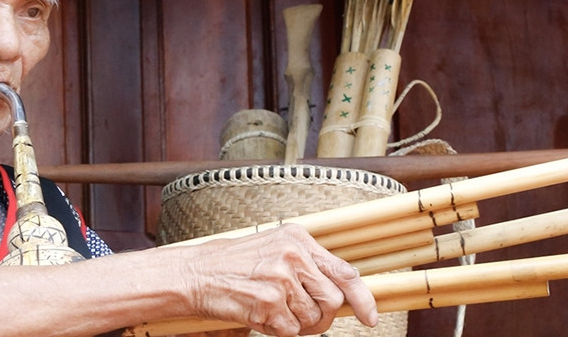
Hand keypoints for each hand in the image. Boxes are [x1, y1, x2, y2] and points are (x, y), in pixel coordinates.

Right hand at [181, 224, 377, 336]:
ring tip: (274, 311)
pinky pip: (291, 331)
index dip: (363, 298)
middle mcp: (292, 256)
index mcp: (298, 239)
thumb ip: (308, 265)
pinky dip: (279, 331)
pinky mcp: (267, 303)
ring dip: (298, 324)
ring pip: (313, 319)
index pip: (344, 271)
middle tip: (303, 317)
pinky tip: (262, 316)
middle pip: (332, 300)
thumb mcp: (275, 249)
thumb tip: (341, 293)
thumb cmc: (235, 264)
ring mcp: (280, 280)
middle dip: (323, 316)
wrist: (196, 273)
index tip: (370, 317)